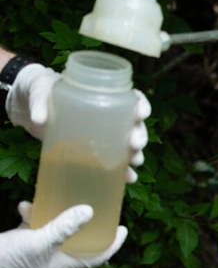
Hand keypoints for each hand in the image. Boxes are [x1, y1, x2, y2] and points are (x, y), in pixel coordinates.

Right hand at [0, 201, 126, 267]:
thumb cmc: (7, 262)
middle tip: (97, 203)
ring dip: (59, 213)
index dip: (112, 244)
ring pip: (57, 228)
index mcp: (64, 261)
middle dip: (88, 222)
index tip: (124, 229)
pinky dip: (32, 212)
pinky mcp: (22, 241)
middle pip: (79, 239)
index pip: (96, 256)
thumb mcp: (39, 242)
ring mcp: (38, 248)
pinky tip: (25, 204)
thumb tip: (89, 211)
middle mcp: (54, 255)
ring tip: (62, 196)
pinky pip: (34, 224)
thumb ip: (64, 227)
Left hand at [6, 64, 151, 182]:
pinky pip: (110, 162)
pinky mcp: (88, 150)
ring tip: (135, 163)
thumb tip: (39, 119)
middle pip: (133, 124)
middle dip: (139, 135)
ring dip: (135, 154)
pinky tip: (128, 179)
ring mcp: (99, 134)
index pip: (130, 97)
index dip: (141, 105)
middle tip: (135, 144)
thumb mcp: (39, 90)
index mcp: (101, 94)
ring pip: (127, 144)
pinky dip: (121, 171)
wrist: (26, 105)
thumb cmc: (39, 89)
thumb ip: (40, 102)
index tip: (141, 114)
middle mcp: (107, 114)